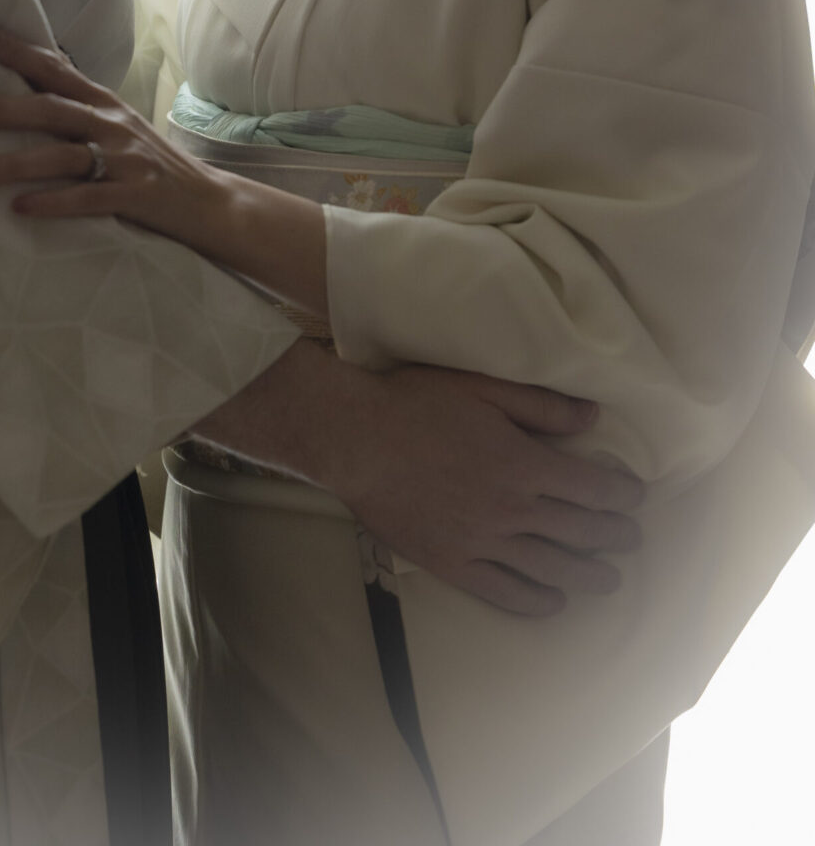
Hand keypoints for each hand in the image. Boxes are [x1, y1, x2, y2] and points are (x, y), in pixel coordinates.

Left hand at [0, 22, 229, 241]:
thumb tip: (33, 83)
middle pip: (48, 109)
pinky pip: (88, 198)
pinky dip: (54, 202)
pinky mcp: (136, 195)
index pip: (57, 70)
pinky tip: (21, 207)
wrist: (210, 202)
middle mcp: (113, 124)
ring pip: (61, 155)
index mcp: (105, 104)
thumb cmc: (152, 166)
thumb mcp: (118, 127)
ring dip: (13, 162)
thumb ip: (79, 108)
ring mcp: (125, 159)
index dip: (19, 53)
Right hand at [322, 358, 643, 614]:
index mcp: (522, 463)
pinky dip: (536, 602)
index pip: (591, 488)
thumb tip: (593, 416)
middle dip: (614, 536)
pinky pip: (504, 592)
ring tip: (610, 579)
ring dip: (587, 575)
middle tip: (632, 538)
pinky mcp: (453, 564)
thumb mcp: (481, 388)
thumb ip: (540, 406)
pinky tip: (553, 602)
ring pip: (550, 568)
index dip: (621, 494)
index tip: (636, 497)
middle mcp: (511, 510)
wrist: (355, 439)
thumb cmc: (417, 403)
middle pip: (579, 531)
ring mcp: (483, 543)